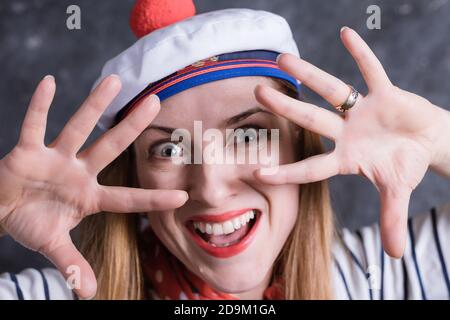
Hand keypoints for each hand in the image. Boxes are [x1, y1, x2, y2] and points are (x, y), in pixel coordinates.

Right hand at [0, 75, 187, 298]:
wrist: (1, 209)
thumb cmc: (32, 222)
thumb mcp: (52, 245)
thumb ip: (71, 264)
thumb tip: (88, 293)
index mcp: (89, 197)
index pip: (128, 198)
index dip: (153, 197)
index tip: (183, 195)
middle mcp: (78, 172)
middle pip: (110, 146)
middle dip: (133, 126)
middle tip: (157, 101)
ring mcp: (55, 159)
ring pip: (78, 127)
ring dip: (93, 104)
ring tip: (113, 79)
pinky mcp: (27, 151)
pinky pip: (33, 125)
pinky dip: (39, 106)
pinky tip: (50, 82)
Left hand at [254, 27, 449, 257]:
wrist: (426, 143)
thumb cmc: (404, 165)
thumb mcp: (397, 193)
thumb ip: (391, 219)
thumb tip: (393, 257)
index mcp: (345, 158)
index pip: (311, 166)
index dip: (287, 171)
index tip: (257, 173)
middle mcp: (346, 132)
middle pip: (311, 119)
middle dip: (287, 108)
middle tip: (258, 92)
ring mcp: (362, 111)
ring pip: (332, 91)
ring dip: (310, 75)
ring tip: (282, 59)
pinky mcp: (384, 94)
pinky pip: (371, 70)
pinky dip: (361, 54)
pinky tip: (345, 33)